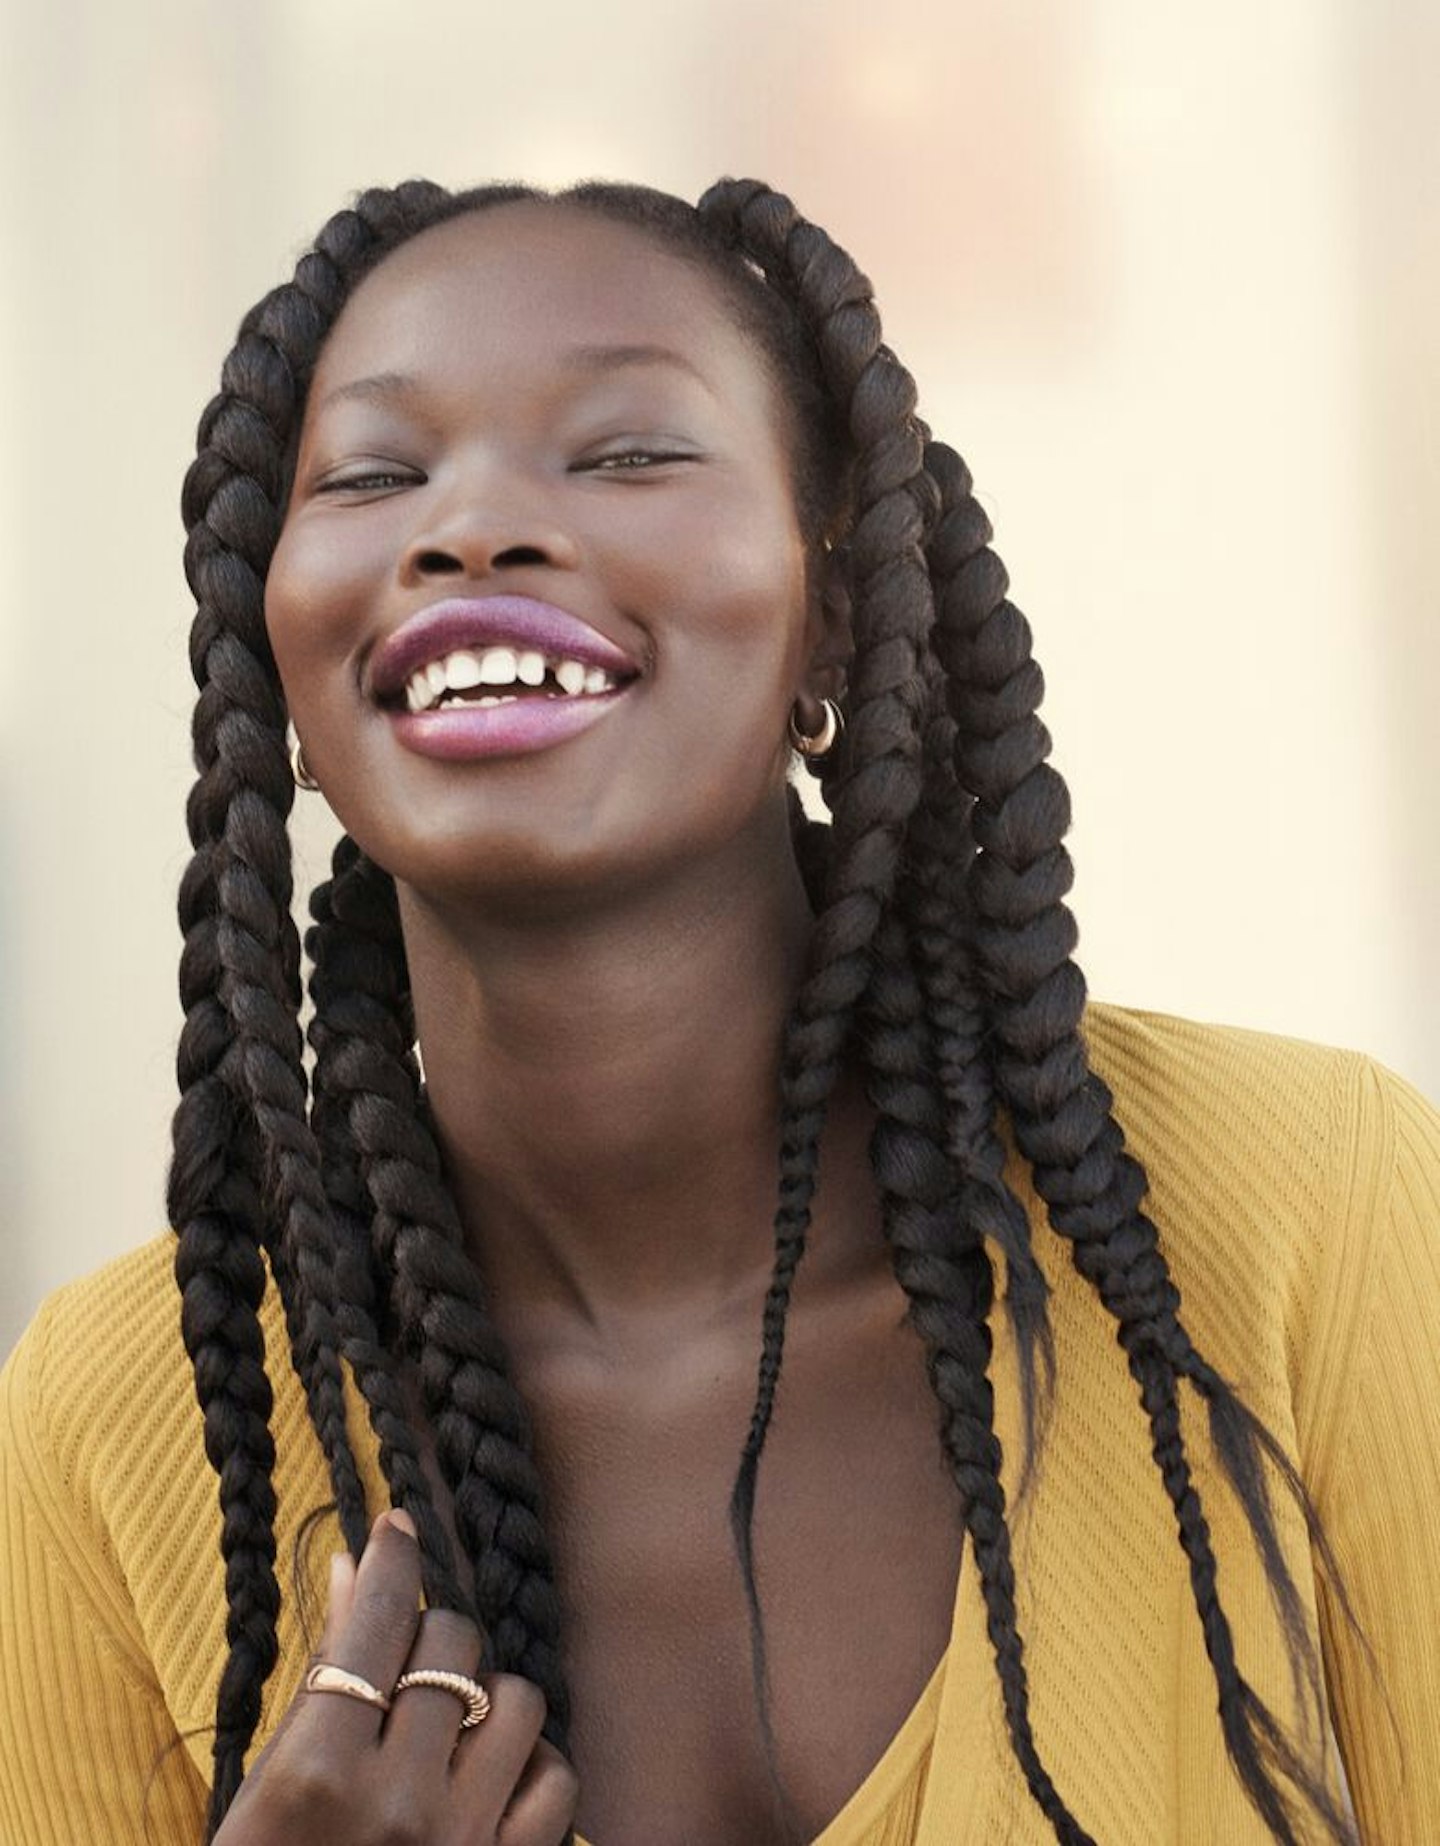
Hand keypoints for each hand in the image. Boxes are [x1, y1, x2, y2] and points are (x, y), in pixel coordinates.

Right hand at [215, 1509, 579, 1844]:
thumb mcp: (270, 1785)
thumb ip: (323, 1675)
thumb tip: (358, 1564)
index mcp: (318, 1773)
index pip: (381, 1620)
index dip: (396, 1558)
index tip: (399, 1530)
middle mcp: (397, 1801)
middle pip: (453, 1644)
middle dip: (431, 1638)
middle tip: (407, 1662)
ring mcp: (462, 1842)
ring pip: (517, 1698)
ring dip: (486, 1698)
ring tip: (450, 1725)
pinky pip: (557, 1777)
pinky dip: (531, 1766)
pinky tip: (491, 1777)